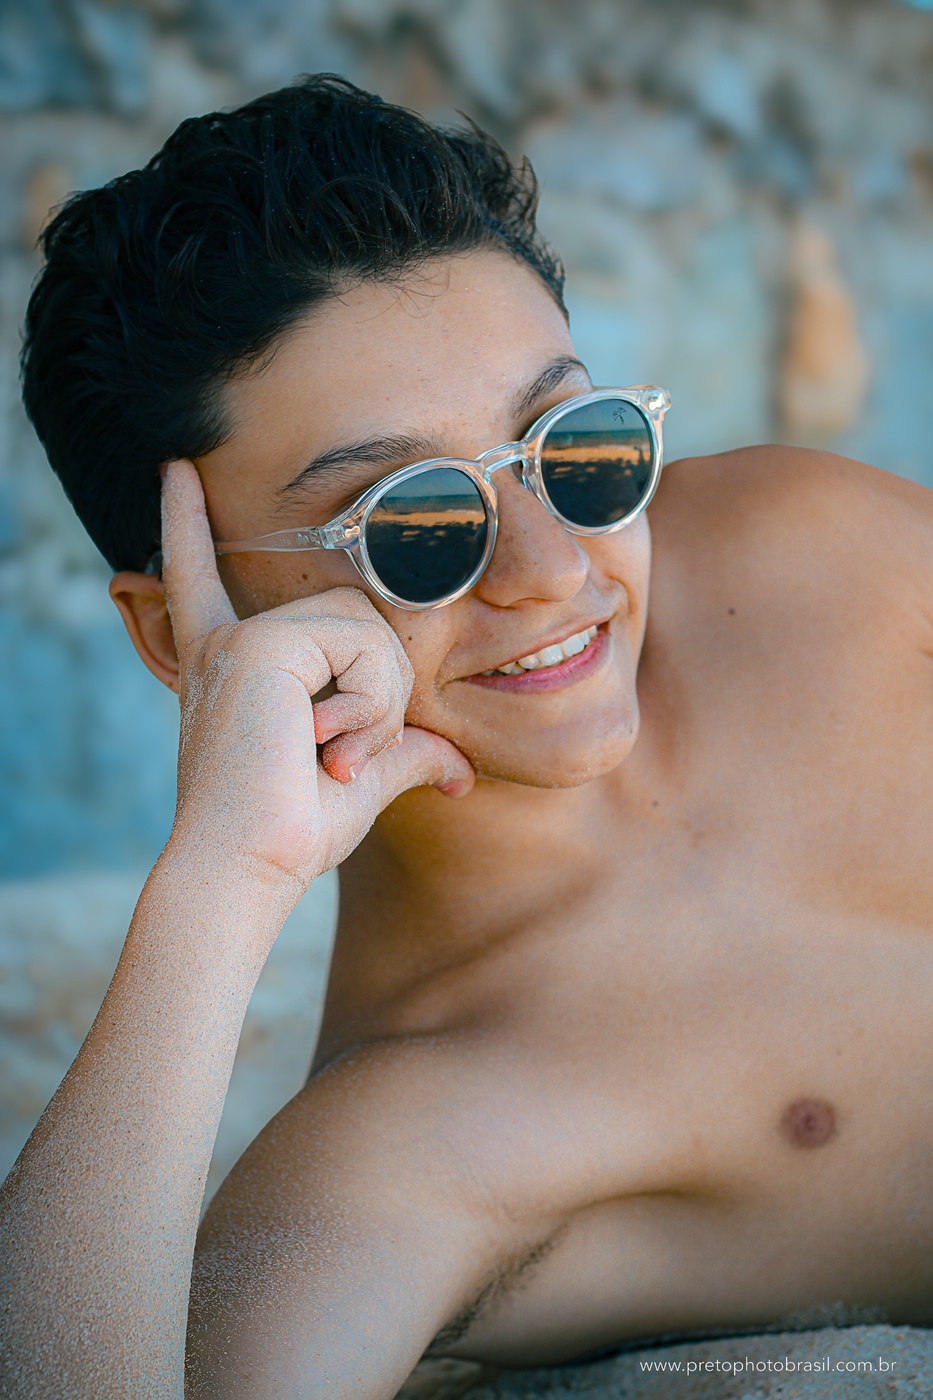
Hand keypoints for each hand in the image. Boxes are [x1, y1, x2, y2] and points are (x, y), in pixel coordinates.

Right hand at [160, 460, 473, 897]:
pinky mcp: (259, 646)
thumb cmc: (289, 835)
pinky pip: (361, 646)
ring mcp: (241, 639)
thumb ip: (403, 753)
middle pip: (356, 615)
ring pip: (368, 627)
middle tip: (345, 751)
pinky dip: (367, 702)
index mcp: (234, 666)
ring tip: (336, 751)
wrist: (245, 869)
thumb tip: (460, 772)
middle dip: (382, 688)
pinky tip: (328, 741)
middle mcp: (228, 643)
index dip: (187, 526)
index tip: (175, 469)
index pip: (207, 580)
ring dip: (378, 700)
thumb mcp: (357, 781)